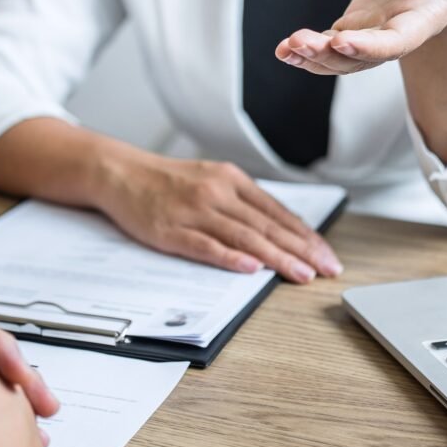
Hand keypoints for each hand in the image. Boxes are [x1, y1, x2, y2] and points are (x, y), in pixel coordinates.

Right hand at [95, 153, 341, 282]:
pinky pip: (206, 246)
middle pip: (267, 225)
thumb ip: (242, 201)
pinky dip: (231, 257)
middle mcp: (217, 192)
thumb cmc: (167, 181)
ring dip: (276, 258)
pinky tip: (251, 268)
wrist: (120, 173)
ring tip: (301, 274)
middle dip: (301, 250)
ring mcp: (194, 211)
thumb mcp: (211, 178)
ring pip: (244, 237)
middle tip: (326, 269)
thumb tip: (279, 228)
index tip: (326, 255)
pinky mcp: (171, 230)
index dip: (305, 236)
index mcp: (231, 179)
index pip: (277, 212)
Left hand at [275, 0, 446, 74]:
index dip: (369, 46)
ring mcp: (370, 38)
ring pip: (339, 58)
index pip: (395, 43)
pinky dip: (306, 50)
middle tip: (299, 43)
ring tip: (285, 49)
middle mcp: (393, 38)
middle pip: (360, 58)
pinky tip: (283, 49)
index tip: (342, 40)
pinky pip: (327, 47)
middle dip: (328, 54)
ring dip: (311, 57)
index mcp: (421, 22)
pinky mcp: (352, 29)